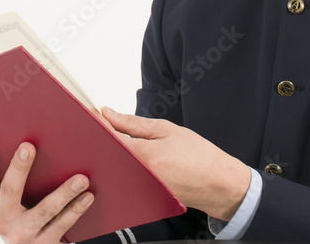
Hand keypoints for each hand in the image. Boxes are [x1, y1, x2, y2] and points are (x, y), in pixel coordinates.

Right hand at [0, 138, 94, 243]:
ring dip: (64, 193)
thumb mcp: (5, 201)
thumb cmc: (19, 215)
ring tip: (81, 178)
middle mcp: (2, 219)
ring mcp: (22, 233)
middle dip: (18, 168)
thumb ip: (8, 175)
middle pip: (9, 191)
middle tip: (28, 146)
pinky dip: (76, 209)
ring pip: (44, 210)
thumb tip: (25, 135)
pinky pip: (62, 224)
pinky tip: (87, 196)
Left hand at [101, 107, 249, 220]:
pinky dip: (121, 168)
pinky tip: (125, 159)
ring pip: (114, 169)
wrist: (218, 183)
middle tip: (100, 127)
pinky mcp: (144, 197)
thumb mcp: (166, 129)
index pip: (108, 138)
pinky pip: (125, 180)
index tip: (90, 116)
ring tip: (114, 142)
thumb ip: (133, 122)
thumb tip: (108, 113)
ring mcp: (141, 189)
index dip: (97, 125)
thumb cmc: (199, 155)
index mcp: (145, 155)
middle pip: (107, 156)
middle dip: (101, 140)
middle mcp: (139, 175)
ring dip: (110, 155)